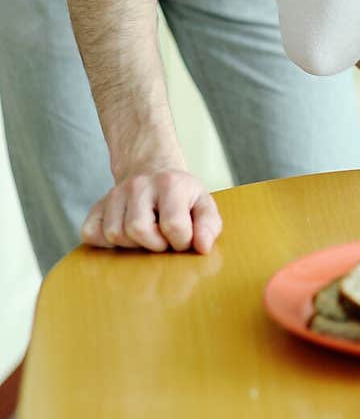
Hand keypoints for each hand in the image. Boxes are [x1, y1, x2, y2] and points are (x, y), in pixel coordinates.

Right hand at [80, 169, 222, 253]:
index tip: (183, 238)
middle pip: (138, 229)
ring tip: (146, 235)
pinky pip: (91, 234)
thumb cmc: (181, 196)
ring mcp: (114, 194)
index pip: (174, 226)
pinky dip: (106, 243)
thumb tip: (202, 247)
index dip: (181, 242)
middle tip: (163, 238)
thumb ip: (209, 226)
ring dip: (133, 244)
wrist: (152, 171)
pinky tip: (124, 236)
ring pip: (115, 234)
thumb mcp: (203, 204)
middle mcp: (139, 184)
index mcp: (170, 183)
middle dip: (155, 244)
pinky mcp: (96, 207)